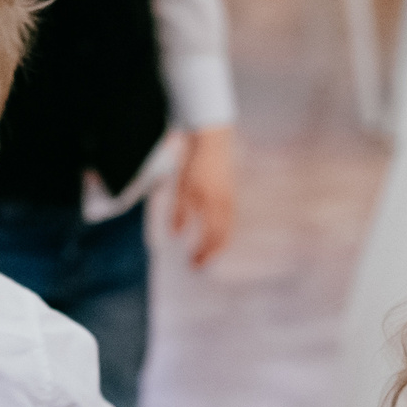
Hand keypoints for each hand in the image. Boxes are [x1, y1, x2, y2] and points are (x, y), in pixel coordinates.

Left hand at [170, 127, 235, 267]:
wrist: (213, 141)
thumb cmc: (197, 164)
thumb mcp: (183, 188)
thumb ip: (180, 212)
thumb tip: (176, 234)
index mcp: (213, 206)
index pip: (210, 238)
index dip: (203, 254)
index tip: (193, 265)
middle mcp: (225, 206)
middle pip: (222, 238)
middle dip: (211, 253)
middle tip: (200, 264)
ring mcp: (230, 200)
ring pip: (227, 230)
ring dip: (218, 244)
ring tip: (207, 253)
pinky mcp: (230, 194)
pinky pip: (229, 220)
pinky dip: (222, 232)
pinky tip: (214, 234)